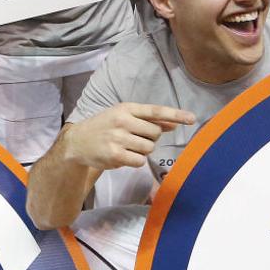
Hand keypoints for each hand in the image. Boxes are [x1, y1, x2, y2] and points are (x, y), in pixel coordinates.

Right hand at [61, 103, 195, 172]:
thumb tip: (173, 125)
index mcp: (126, 108)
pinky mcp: (115, 155)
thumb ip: (148, 120)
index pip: (155, 111)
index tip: (192, 118)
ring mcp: (118, 138)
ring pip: (148, 148)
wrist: (77, 142)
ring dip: (142, 150)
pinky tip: (122, 156)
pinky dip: (135, 161)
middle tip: (134, 138)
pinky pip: (139, 161)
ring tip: (126, 146)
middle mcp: (122, 121)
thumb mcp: (123, 117)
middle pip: (155, 134)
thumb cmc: (104, 127)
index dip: (175, 114)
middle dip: (150, 138)